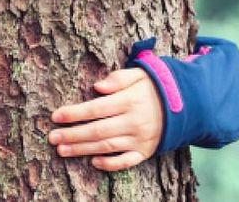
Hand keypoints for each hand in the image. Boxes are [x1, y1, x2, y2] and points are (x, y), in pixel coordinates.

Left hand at [48, 69, 162, 170]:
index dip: (74, 113)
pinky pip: (126, 161)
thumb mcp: (140, 74)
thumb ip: (118, 78)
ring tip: (62, 150)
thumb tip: (97, 86)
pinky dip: (110, 164)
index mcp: (130, 101)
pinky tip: (93, 162)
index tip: (55, 116)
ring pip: (107, 147)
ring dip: (82, 150)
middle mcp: (134, 121)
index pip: (96, 108)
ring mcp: (140, 139)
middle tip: (52, 138)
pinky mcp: (146, 151)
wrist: (186, 105)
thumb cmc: (154, 87)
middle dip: (72, 135)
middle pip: (98, 131)